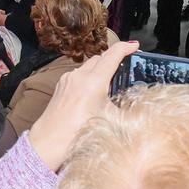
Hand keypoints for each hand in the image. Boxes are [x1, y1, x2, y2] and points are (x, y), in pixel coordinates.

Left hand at [27, 40, 138, 171]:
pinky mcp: (60, 86)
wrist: (48, 142)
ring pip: (88, 66)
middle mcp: (78, 76)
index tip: (135, 46)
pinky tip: (94, 91)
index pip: (112, 55)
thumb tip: (140, 108)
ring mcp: (67, 79)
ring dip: (100, 68)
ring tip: (112, 80)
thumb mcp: (110, 122)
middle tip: (127, 65)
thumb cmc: (78, 133)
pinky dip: (89, 76)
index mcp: (93, 82)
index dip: (125, 47)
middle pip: (100, 58)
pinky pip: (78, 74)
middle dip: (114, 58)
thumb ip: (126, 111)